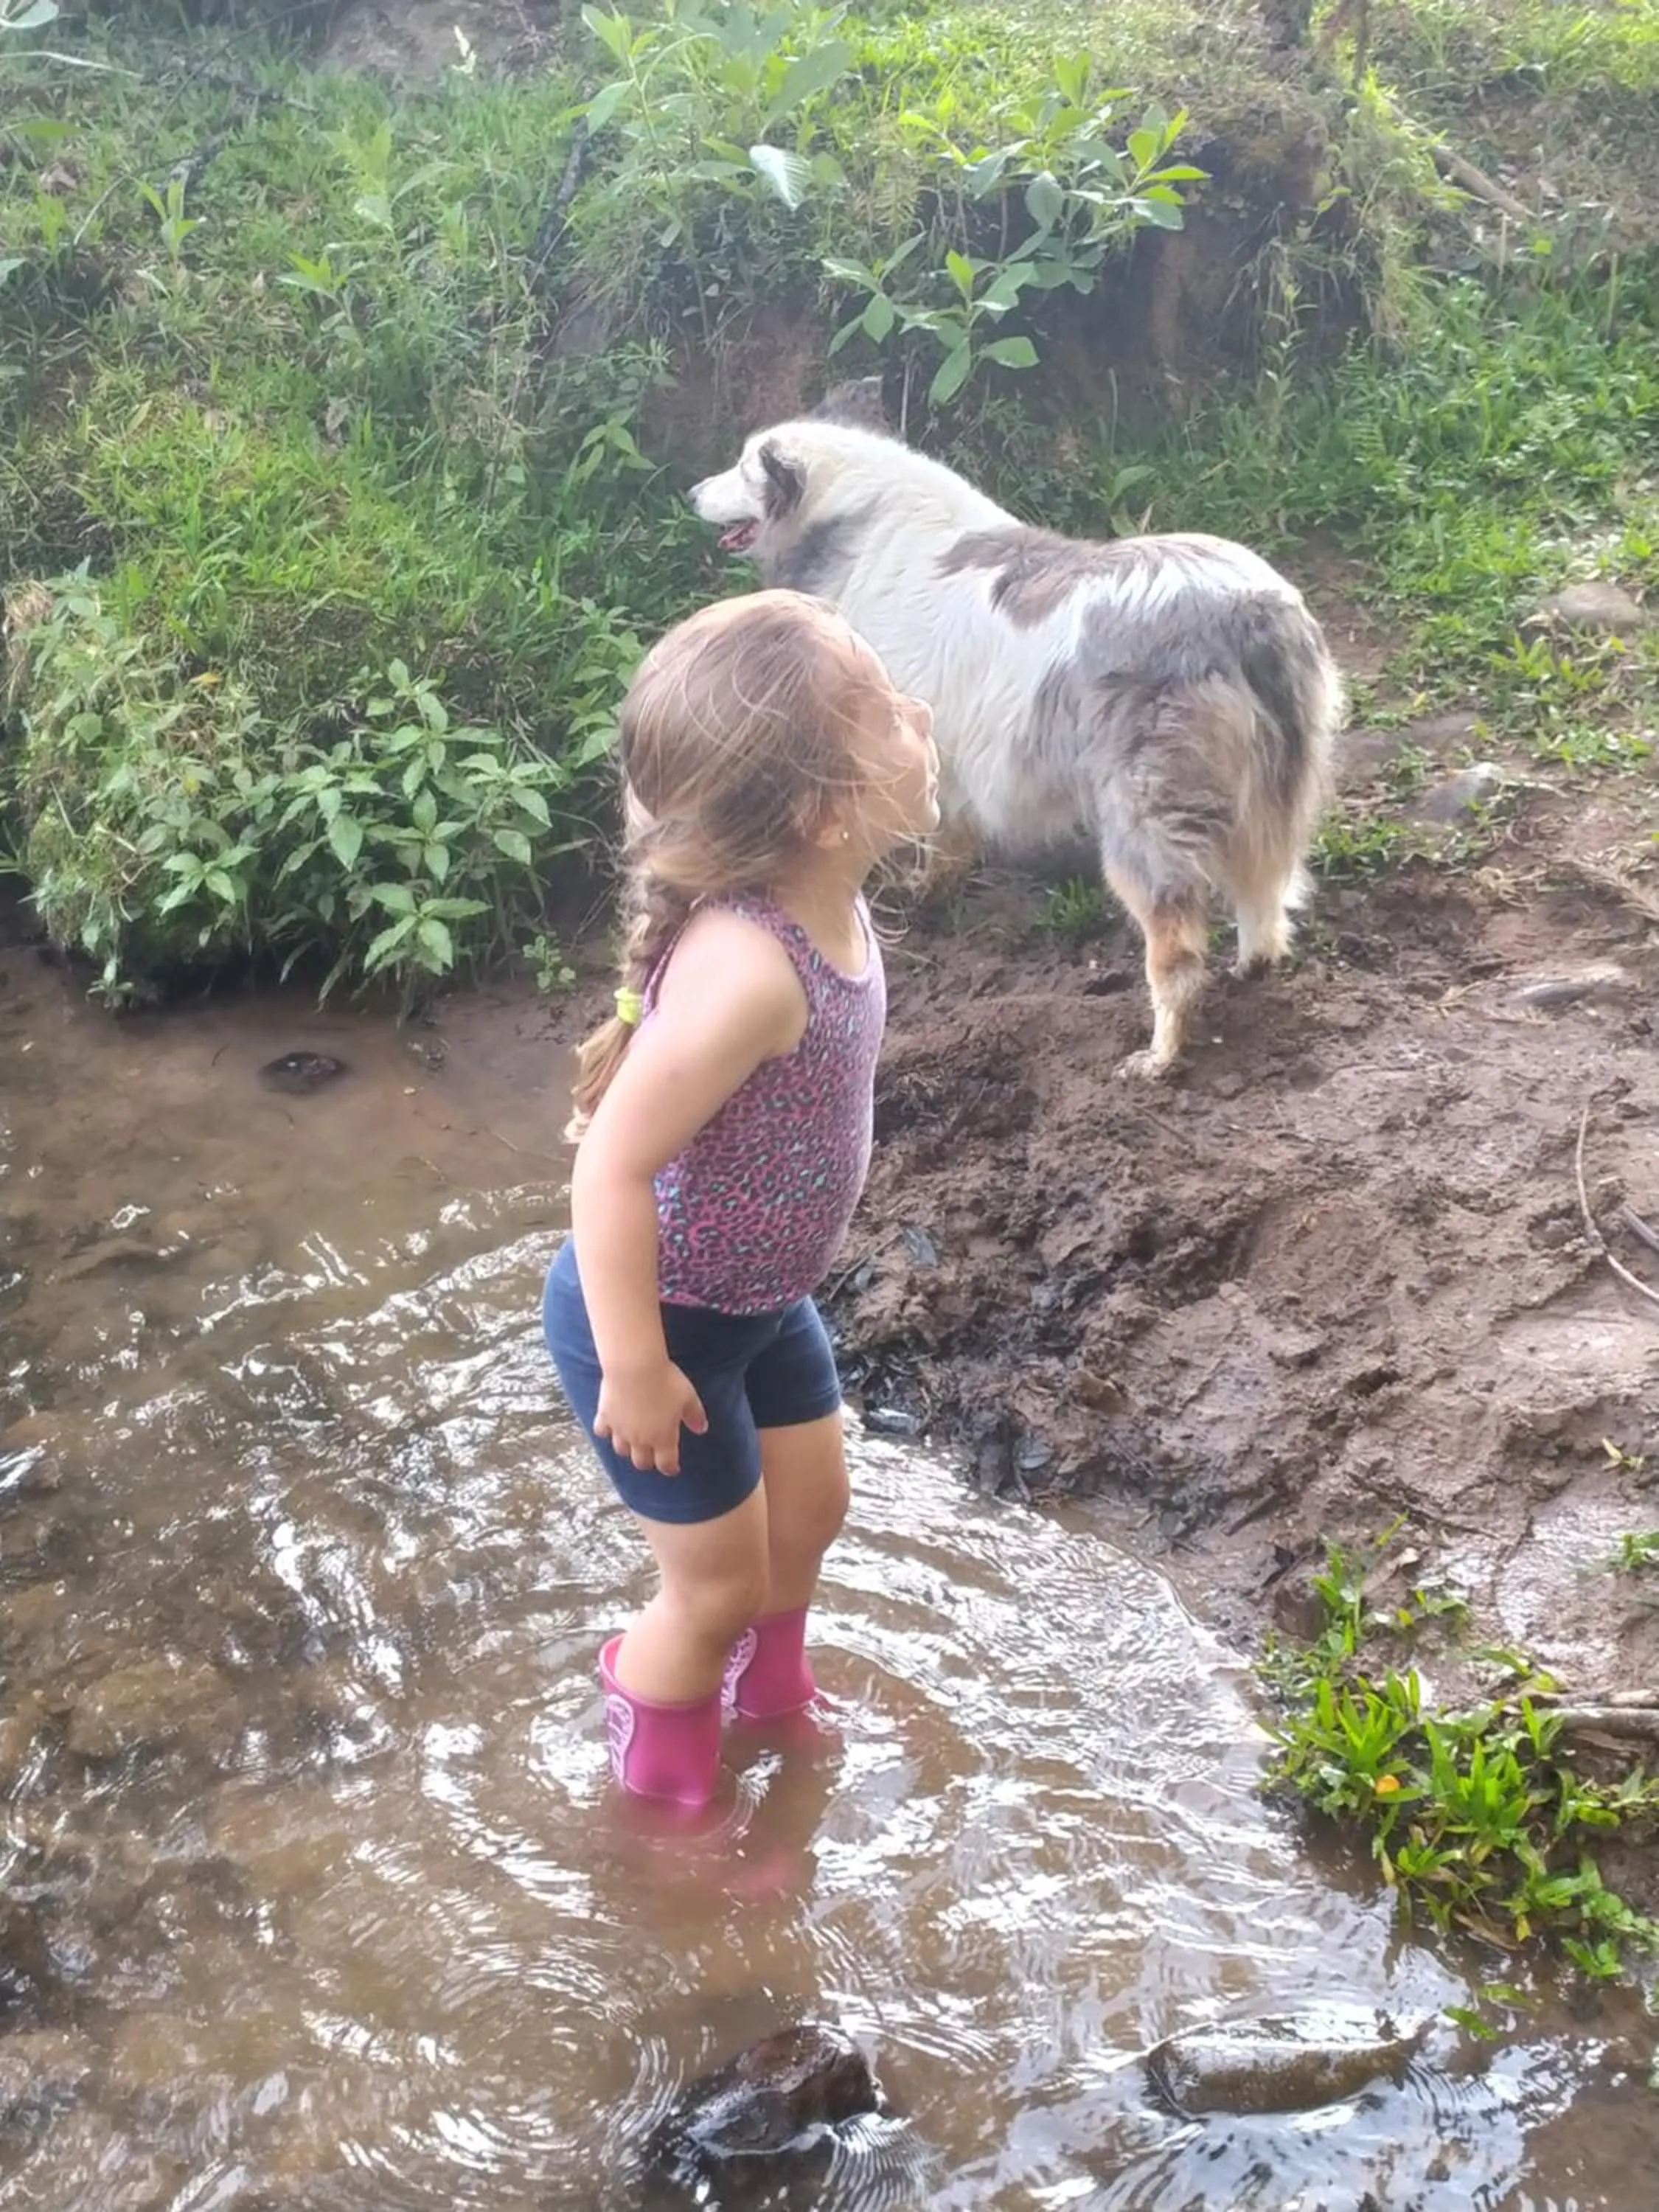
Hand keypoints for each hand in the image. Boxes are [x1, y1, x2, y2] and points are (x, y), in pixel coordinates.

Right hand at [594, 1360, 708, 1474]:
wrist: (635, 1367)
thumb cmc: (665, 1381)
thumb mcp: (688, 1397)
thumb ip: (695, 1416)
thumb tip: (701, 1428)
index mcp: (663, 1438)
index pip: (666, 1463)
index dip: (670, 1468)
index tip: (672, 1469)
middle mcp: (640, 1439)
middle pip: (641, 1462)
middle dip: (647, 1461)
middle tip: (652, 1456)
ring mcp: (620, 1429)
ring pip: (621, 1450)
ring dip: (627, 1449)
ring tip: (631, 1443)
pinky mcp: (605, 1416)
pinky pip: (602, 1431)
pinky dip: (605, 1431)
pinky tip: (609, 1427)